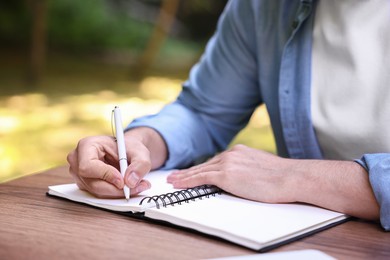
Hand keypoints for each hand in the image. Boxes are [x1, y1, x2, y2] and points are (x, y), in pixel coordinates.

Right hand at [67, 134, 151, 198]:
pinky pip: (99, 195)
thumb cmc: (129, 148)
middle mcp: (78, 160)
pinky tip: (127, 187)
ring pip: (97, 192)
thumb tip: (131, 181)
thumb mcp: (140, 152)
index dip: (106, 175)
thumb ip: (139, 164)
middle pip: (93, 183)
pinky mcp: (85, 185)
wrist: (126, 152)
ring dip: (118, 192)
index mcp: (86, 145)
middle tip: (136, 187)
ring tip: (138, 186)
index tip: (122, 180)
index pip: (88, 166)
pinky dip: (115, 194)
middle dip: (116, 189)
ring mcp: (79, 174)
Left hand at [167, 144, 296, 202]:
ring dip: (184, 176)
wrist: (290, 177)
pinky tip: (179, 184)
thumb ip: (247, 169)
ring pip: (200, 170)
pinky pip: (201, 178)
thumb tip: (242, 178)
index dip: (201, 168)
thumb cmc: (282, 177)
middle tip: (175, 176)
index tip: (192, 171)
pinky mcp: (226, 175)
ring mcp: (227, 163)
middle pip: (204, 164)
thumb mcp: (261, 168)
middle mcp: (231, 154)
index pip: (215, 161)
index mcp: (239, 152)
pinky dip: (188, 181)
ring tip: (173, 181)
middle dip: (188, 171)